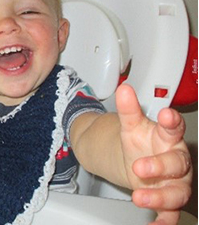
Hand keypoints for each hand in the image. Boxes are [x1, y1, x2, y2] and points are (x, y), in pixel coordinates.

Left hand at [116, 85, 192, 224]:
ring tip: (139, 198)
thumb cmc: (141, 143)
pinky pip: (170, 214)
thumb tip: (124, 90)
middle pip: (177, 164)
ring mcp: (173, 182)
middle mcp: (175, 160)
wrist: (138, 162)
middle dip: (160, 166)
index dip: (172, 123)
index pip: (173, 129)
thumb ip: (128, 109)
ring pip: (176, 192)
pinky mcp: (166, 199)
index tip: (166, 116)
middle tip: (139, 168)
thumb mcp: (131, 126)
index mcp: (167, 138)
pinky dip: (164, 222)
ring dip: (160, 197)